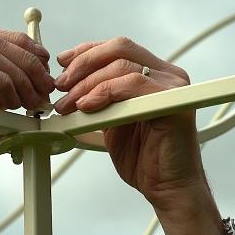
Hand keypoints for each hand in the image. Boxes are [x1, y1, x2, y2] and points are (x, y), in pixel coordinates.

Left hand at [54, 37, 234, 234]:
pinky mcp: (174, 102)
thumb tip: (63, 86)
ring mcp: (172, 87)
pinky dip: (106, 92)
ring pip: (122, 66)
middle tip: (60, 85)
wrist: (164, 186)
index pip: (116, 47)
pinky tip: (87, 105)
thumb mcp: (107, 119)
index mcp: (152, 73)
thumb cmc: (141, 156)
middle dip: (82, 65)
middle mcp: (165, 75)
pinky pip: (134, 85)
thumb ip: (94, 97)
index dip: (85, 51)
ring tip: (68, 104)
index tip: (61, 64)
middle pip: (118, 49)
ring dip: (87, 84)